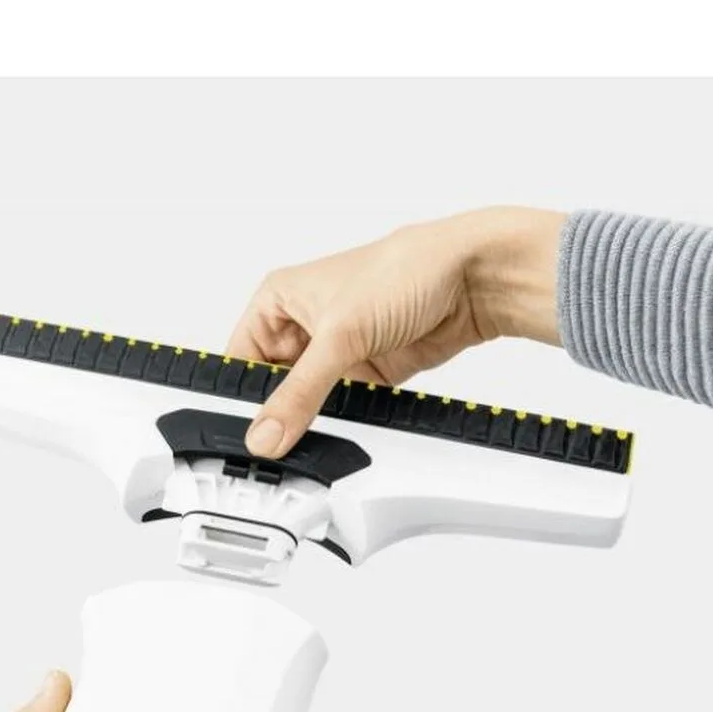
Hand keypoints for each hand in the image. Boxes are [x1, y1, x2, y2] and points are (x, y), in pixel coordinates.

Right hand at [226, 206, 566, 457]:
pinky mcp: (366, 374)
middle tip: (277, 442)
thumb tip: (265, 432)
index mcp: (278, 301)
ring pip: (307, 403)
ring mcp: (335, 353)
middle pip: (272, 388)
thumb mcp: (339, 334)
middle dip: (277, 415)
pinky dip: (343, 422)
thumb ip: (298, 393)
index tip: (245, 432)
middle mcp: (302, 326)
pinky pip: (342, 410)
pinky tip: (344, 428)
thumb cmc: (405, 269)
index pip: (240, 361)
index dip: (241, 397)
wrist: (472, 279)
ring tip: (312, 433)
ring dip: (311, 420)